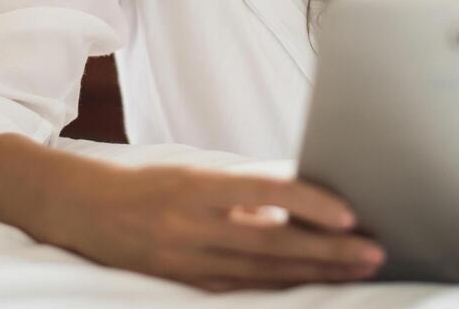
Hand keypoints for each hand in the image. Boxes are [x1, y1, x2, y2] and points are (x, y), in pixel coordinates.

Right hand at [61, 164, 385, 291]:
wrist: (85, 210)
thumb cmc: (151, 183)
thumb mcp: (195, 171)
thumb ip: (247, 186)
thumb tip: (305, 191)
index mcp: (196, 186)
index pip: (264, 191)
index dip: (309, 203)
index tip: (349, 213)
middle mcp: (191, 226)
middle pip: (273, 243)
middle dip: (327, 250)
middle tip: (373, 252)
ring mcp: (186, 261)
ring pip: (263, 273)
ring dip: (315, 273)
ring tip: (356, 270)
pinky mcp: (184, 284)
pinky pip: (241, 288)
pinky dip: (280, 287)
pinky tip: (311, 284)